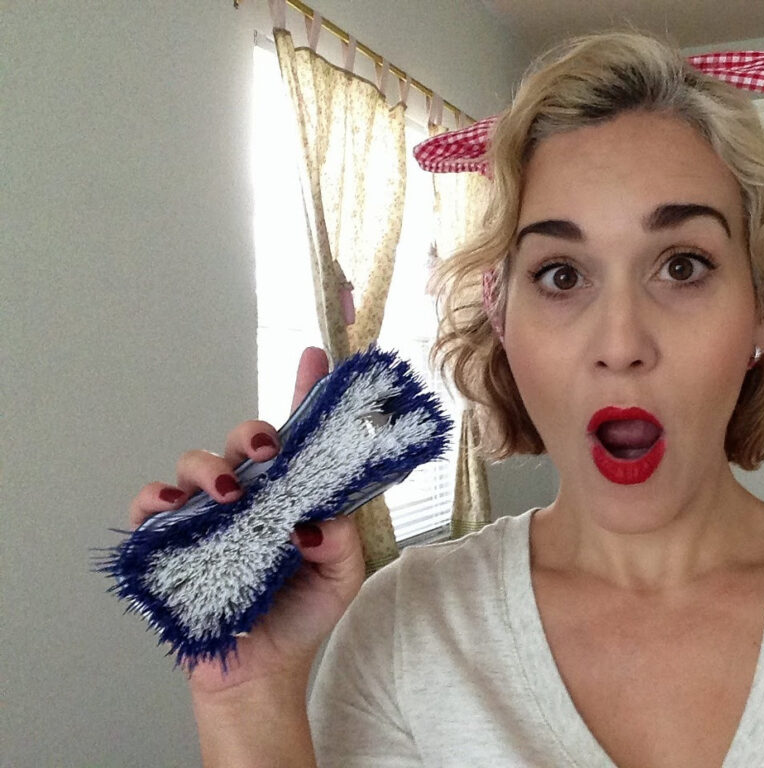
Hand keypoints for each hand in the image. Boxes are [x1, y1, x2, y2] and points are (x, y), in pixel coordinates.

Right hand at [128, 347, 365, 697]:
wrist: (260, 670)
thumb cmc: (301, 615)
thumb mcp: (342, 577)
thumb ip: (344, 542)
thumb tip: (315, 521)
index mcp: (294, 494)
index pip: (300, 438)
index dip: (306, 393)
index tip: (315, 357)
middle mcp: (252, 495)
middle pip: (245, 440)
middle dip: (254, 432)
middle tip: (269, 450)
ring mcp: (209, 515)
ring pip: (198, 463)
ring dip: (211, 467)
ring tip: (230, 494)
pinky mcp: (173, 540)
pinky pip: (153, 505)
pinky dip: (156, 497)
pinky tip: (172, 505)